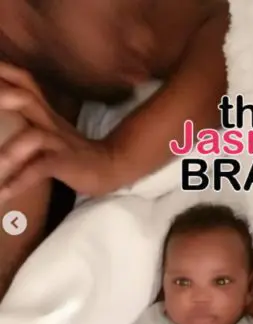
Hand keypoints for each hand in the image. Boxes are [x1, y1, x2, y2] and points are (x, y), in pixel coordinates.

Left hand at [0, 63, 112, 201]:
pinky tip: (3, 193)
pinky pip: (41, 170)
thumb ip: (29, 117)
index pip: (23, 82)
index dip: (4, 70)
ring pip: (33, 137)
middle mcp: (50, 123)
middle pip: (25, 98)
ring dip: (9, 152)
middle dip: (1, 95)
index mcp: (44, 112)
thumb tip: (7, 106)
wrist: (112, 167)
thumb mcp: (49, 129)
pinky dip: (20, 181)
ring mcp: (60, 143)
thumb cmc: (74, 150)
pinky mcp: (67, 164)